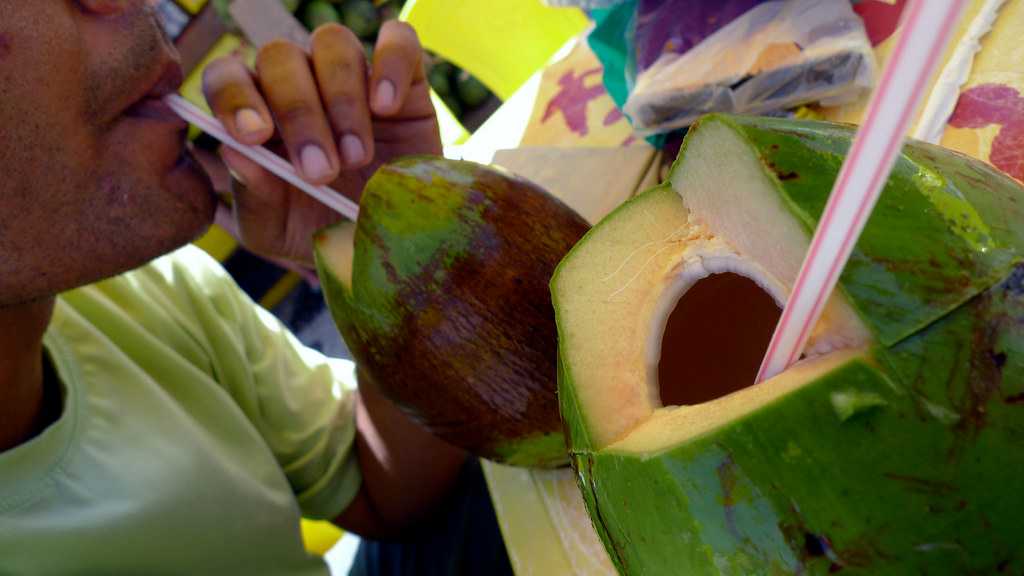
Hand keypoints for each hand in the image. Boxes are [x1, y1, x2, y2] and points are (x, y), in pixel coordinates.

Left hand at [202, 21, 440, 267]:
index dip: (235, 96)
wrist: (386, 243)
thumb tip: (235, 152)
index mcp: (256, 111)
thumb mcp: (276, 230)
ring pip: (332, 44)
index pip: (227, 77)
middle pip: (280, 57)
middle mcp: (298, 82)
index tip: (254, 138)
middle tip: (321, 172)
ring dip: (342, 101)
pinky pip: (397, 40)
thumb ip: (253, 196)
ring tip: (357, 158)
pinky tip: (387, 108)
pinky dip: (391, 65)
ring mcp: (351, 75)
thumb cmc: (321, 230)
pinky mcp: (404, 77)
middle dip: (298, 114)